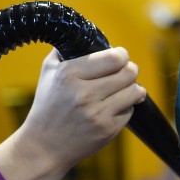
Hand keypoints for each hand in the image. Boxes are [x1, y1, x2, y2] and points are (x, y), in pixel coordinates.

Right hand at [20, 47, 146, 174]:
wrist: (44, 146)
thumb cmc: (48, 106)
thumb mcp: (49, 72)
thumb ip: (66, 50)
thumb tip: (85, 33)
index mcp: (69, 75)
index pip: (114, 57)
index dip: (122, 55)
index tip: (120, 57)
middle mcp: (84, 94)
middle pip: (129, 72)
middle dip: (130, 70)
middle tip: (126, 72)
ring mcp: (98, 114)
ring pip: (134, 91)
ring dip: (133, 88)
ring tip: (124, 89)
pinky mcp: (107, 130)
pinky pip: (129, 111)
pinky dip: (125, 108)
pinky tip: (112, 108)